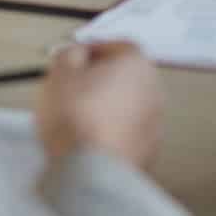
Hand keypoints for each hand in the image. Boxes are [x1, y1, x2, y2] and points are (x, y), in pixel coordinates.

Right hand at [33, 41, 165, 171]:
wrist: (89, 169)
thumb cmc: (76, 119)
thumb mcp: (60, 72)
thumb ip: (69, 54)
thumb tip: (75, 54)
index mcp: (136, 64)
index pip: (118, 46)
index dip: (93, 49)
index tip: (76, 57)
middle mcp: (153, 90)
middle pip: (126, 76)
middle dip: (101, 79)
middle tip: (74, 86)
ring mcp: (155, 122)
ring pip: (128, 105)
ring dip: (108, 106)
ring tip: (78, 116)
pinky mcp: (149, 150)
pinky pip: (128, 131)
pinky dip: (112, 131)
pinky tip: (90, 137)